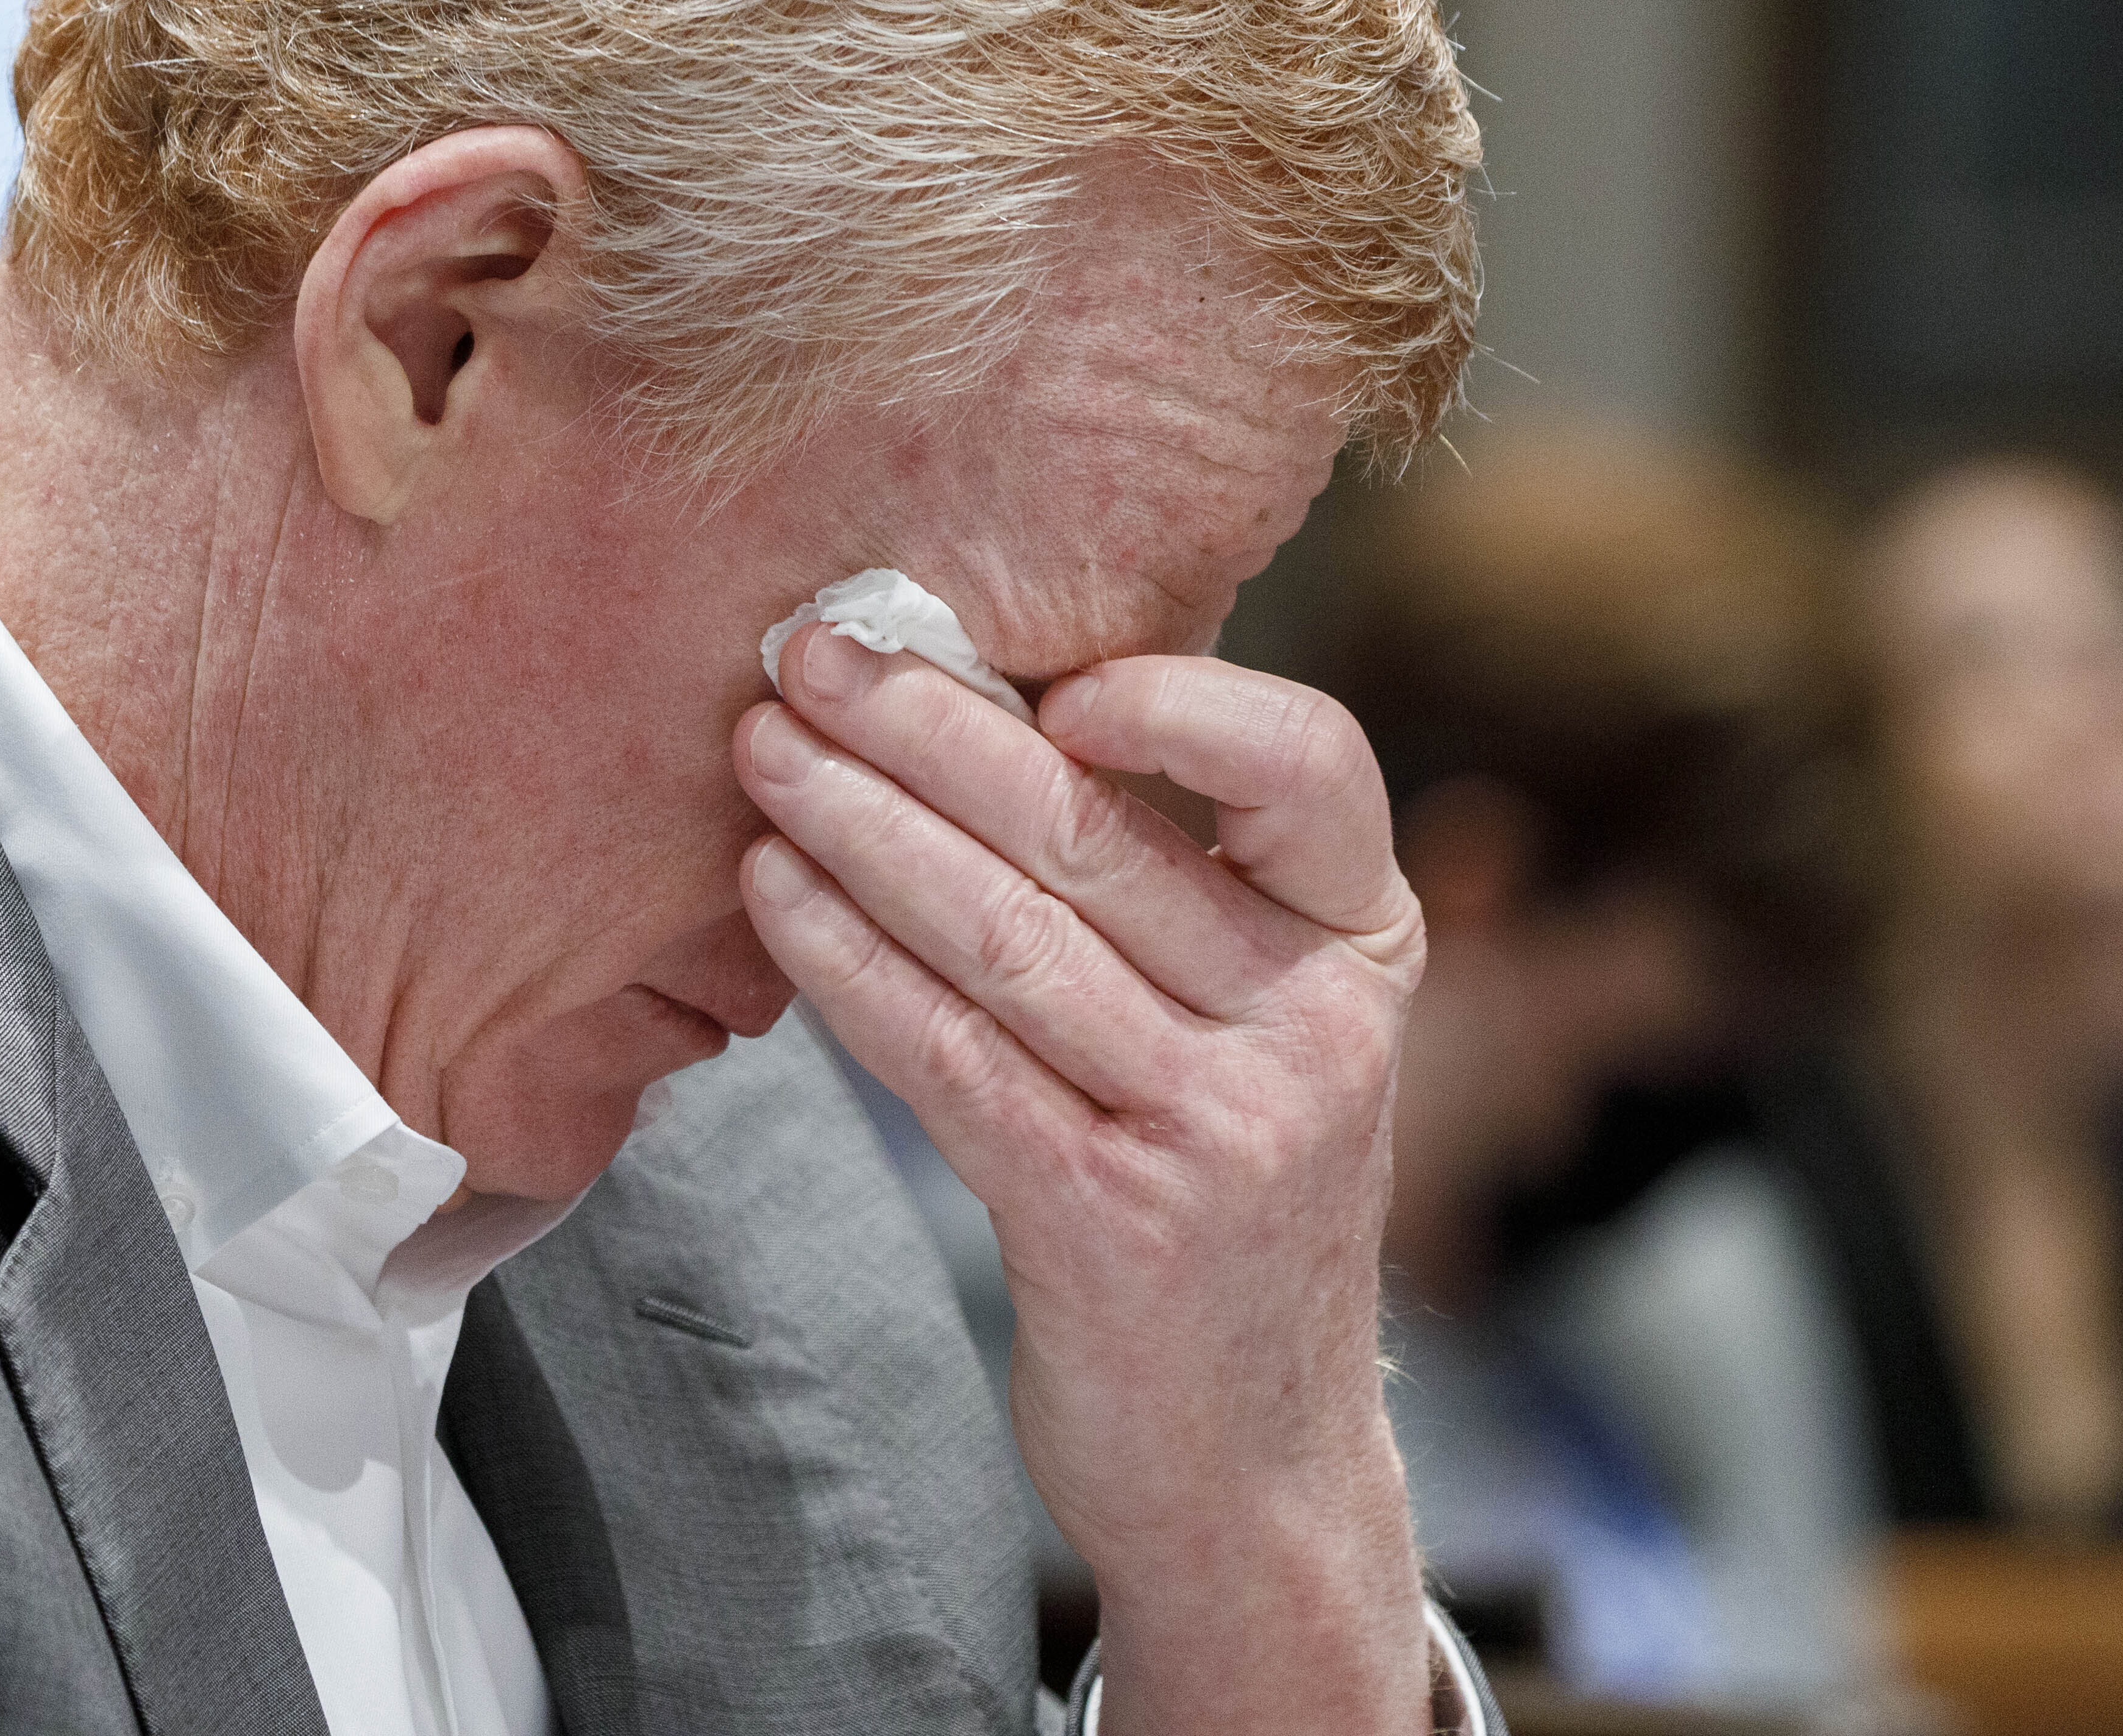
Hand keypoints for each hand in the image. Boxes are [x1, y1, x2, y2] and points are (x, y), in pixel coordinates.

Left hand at [735, 626, 1428, 1735]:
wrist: (1255, 1469)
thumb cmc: (1224, 1209)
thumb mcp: (1258, 1034)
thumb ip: (1177, 891)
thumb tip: (983, 710)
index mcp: (1362, 945)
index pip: (1311, 763)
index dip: (1177, 696)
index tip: (1036, 665)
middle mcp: (1314, 1027)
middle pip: (1096, 831)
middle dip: (928, 726)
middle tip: (808, 653)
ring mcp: (1224, 1127)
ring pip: (1004, 930)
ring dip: (857, 826)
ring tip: (760, 755)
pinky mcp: (1111, 1218)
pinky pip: (948, 1053)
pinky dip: (846, 962)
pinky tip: (772, 895)